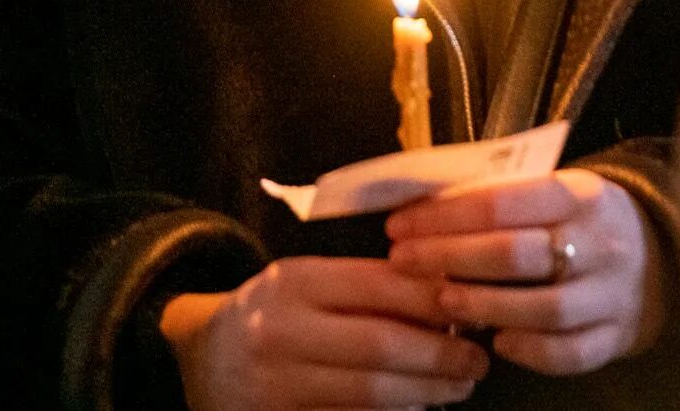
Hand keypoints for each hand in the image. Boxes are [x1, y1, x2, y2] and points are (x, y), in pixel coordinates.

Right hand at [162, 256, 488, 410]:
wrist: (202, 359)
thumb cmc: (275, 314)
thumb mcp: (308, 283)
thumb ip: (367, 286)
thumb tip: (449, 295)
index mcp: (294, 281)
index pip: (378, 285)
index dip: (433, 301)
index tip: (472, 308)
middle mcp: (281, 330)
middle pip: (380, 345)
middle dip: (440, 356)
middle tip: (477, 361)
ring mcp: (276, 384)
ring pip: (369, 394)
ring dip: (426, 393)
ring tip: (459, 387)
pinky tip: (419, 408)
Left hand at [385, 169, 658, 375]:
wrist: (657, 257)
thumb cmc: (578, 220)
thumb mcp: (552, 191)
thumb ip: (499, 196)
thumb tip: (419, 202)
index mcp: (581, 194)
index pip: (505, 201)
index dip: (446, 215)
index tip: (400, 225)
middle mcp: (602, 242)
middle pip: (518, 253)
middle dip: (451, 258)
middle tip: (404, 262)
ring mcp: (613, 294)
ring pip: (545, 308)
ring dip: (485, 306)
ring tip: (441, 303)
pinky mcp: (616, 337)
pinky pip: (572, 353)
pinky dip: (531, 351)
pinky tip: (496, 343)